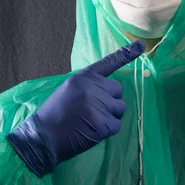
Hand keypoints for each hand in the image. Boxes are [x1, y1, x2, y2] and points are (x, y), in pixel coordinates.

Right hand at [7, 41, 144, 176]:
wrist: (43, 137)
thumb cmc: (54, 114)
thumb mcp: (69, 89)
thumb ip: (88, 85)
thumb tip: (108, 89)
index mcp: (84, 77)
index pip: (109, 63)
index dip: (126, 54)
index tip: (140, 46)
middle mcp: (94, 88)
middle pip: (118, 90)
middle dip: (110, 100)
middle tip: (93, 110)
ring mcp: (99, 105)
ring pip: (120, 108)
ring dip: (111, 115)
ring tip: (92, 121)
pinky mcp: (104, 123)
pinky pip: (117, 125)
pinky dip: (108, 130)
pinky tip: (93, 131)